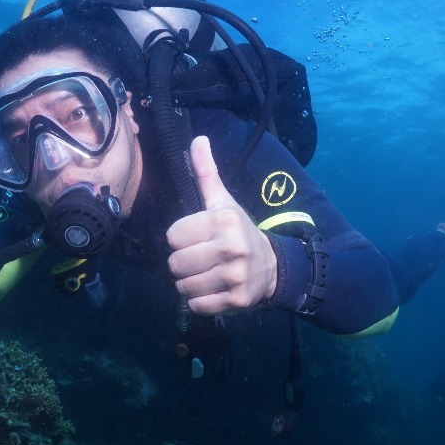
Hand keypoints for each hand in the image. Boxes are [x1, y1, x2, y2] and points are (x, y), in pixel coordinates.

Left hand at [166, 136, 277, 315]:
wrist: (272, 267)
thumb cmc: (238, 230)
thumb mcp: (223, 201)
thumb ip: (206, 173)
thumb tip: (198, 138)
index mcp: (223, 221)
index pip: (172, 236)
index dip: (180, 239)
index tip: (197, 238)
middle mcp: (231, 248)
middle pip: (175, 263)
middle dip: (183, 263)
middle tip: (200, 259)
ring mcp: (235, 277)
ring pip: (182, 287)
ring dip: (188, 284)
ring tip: (205, 274)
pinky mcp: (236, 301)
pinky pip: (196, 306)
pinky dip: (199, 301)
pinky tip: (213, 290)